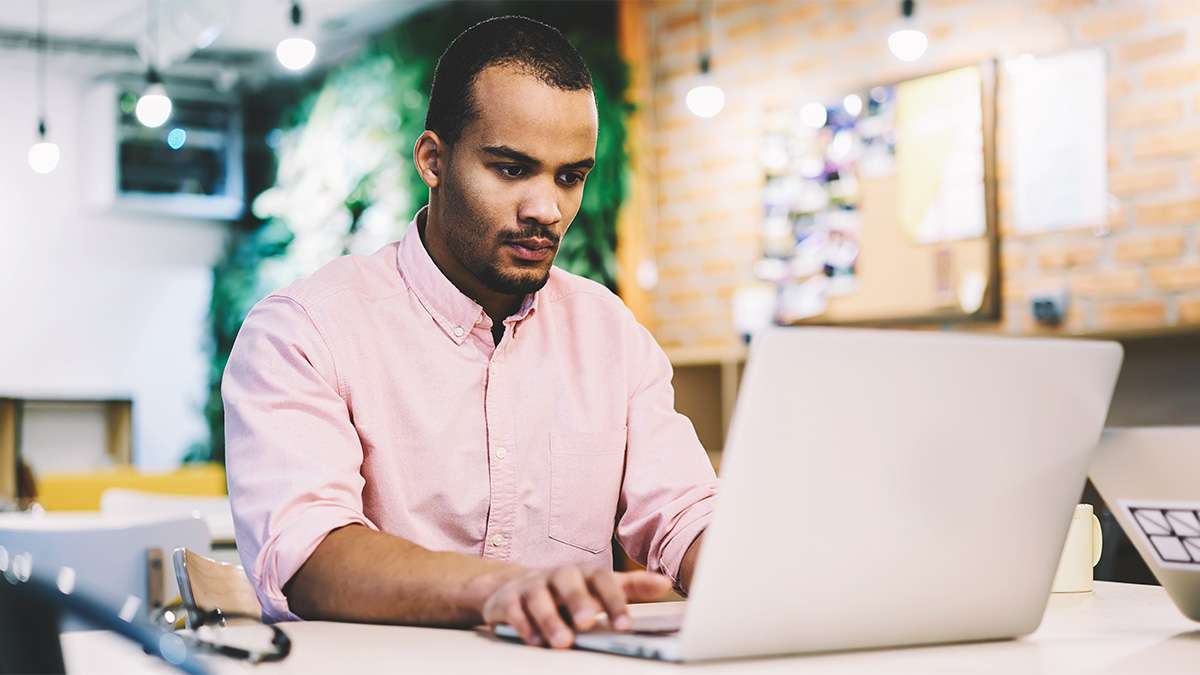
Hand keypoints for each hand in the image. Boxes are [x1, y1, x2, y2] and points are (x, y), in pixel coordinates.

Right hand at [480, 565, 671, 648]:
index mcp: (583, 573)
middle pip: (567, 582)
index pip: (602, 580)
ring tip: (562, 642)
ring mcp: (531, 587)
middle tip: (588, 622)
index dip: (614, 601)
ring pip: (539, 598)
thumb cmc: (567, 591)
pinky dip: (523, 626)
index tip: (625, 626)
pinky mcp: (507, 601)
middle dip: (578, 601)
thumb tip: (665, 583)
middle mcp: (557, 576)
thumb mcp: (599, 586)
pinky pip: (513, 611)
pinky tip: (534, 641)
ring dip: (550, 619)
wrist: (515, 586)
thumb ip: (632, 587)